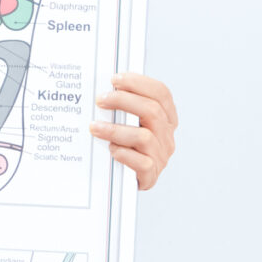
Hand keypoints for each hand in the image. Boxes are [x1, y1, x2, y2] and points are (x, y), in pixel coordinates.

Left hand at [94, 73, 178, 190]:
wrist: (127, 181)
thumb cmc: (126, 147)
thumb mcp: (130, 124)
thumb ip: (124, 107)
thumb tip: (103, 88)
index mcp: (166, 118)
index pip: (161, 93)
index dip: (140, 83)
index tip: (116, 79)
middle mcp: (166, 135)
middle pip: (152, 111)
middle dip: (124, 101)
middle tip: (101, 100)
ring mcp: (160, 155)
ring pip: (144, 137)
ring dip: (116, 129)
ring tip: (94, 127)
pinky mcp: (150, 174)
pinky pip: (140, 162)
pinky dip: (124, 154)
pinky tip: (110, 149)